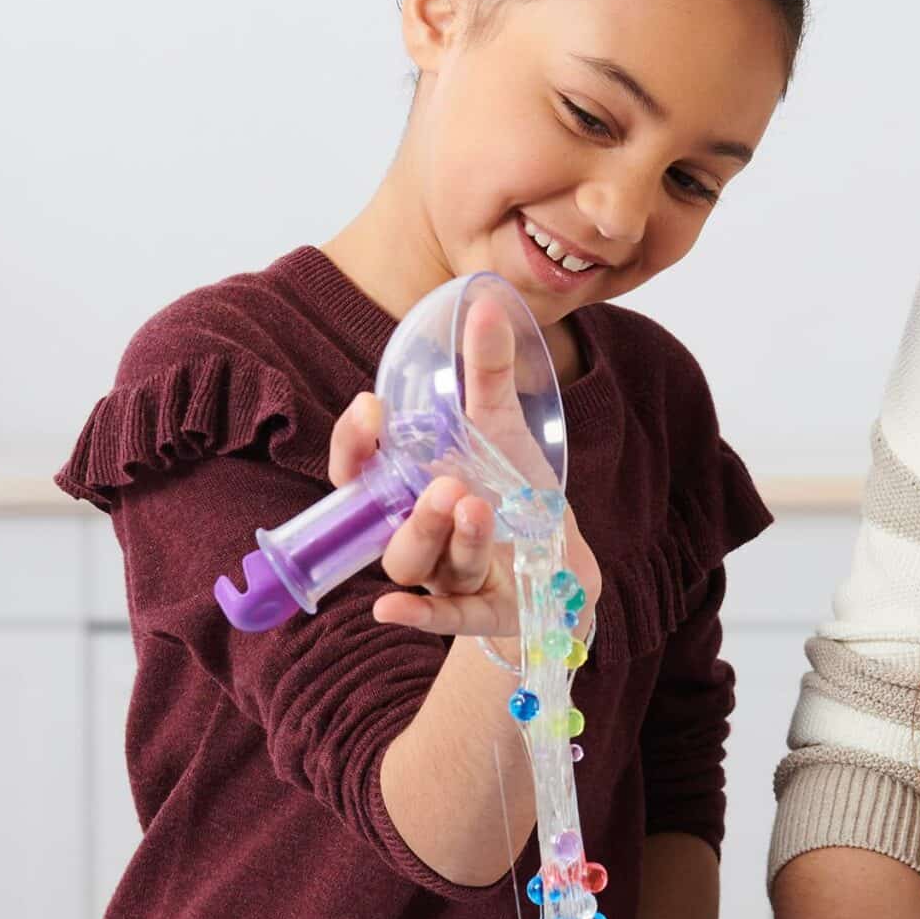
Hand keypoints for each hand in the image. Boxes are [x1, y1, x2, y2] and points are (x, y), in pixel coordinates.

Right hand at [326, 367, 601, 647]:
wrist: (563, 555)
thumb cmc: (514, 490)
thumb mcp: (501, 427)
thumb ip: (487, 370)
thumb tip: (485, 299)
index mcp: (407, 490)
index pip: (359, 472)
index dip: (355, 445)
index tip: (371, 408)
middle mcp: (415, 535)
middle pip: (387, 530)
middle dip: (411, 507)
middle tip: (444, 482)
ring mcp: (444, 576)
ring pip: (421, 567)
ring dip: (440, 540)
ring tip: (475, 507)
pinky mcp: (480, 611)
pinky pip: (442, 619)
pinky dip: (416, 618)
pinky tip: (388, 614)